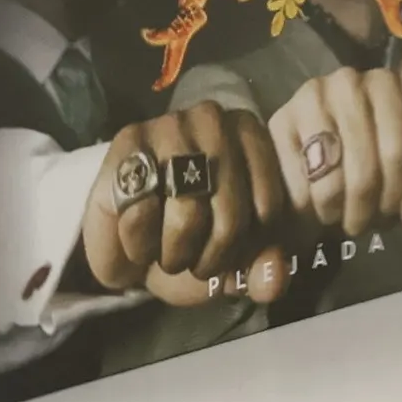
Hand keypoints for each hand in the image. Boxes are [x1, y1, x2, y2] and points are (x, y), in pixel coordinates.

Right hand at [80, 102, 288, 304]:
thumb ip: (262, 271)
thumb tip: (273, 281)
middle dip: (209, 259)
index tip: (226, 257)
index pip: (268, 209)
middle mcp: (215, 120)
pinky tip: (139, 242)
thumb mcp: (234, 260)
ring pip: (186, 216)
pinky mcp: (128, 142)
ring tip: (166, 253)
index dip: (245, 251)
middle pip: (230, 216)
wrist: (131, 237)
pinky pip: (141, 214)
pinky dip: (140, 246)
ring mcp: (170, 126)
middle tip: (193, 262)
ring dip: (174, 256)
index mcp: (252, 138)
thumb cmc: (191, 238)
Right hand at [269, 67, 401, 238]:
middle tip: (360, 223)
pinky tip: (313, 206)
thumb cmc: (378, 170)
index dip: (395, 193)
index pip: (396, 149)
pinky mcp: (280, 121)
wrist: (327, 166)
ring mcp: (312, 96)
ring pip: (329, 177)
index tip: (390, 213)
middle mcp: (350, 81)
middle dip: (364, 208)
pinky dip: (307, 206)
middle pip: (362, 168)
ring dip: (335, 210)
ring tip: (338, 215)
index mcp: (390, 88)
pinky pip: (298, 181)